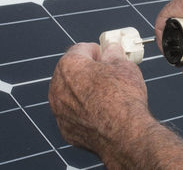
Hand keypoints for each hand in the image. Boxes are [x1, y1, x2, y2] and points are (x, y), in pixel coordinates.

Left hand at [49, 42, 151, 163]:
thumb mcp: (124, 65)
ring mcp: (59, 111)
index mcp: (69, 65)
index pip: (80, 49)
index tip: (106, 55)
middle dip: (87, 70)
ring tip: (106, 95)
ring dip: (84, 91)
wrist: (125, 133)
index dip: (96, 50)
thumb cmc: (123, 97)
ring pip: (70, 94)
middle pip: (71, 72)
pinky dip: (84, 112)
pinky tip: (102, 113)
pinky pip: (74, 114)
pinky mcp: (66, 129)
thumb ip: (113, 54)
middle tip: (107, 73)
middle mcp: (57, 87)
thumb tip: (112, 50)